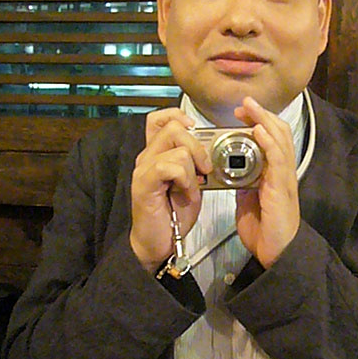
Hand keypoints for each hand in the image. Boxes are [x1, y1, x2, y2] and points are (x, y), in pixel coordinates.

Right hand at [129, 108, 211, 272]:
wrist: (159, 242)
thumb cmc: (174, 213)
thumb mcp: (192, 181)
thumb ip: (197, 163)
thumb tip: (214, 150)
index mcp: (158, 152)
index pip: (162, 119)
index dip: (179, 116)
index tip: (195, 128)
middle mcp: (148, 156)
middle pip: (175, 128)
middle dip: (199, 147)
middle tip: (205, 169)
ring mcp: (144, 169)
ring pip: (179, 148)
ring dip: (193, 170)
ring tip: (192, 188)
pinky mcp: (143, 183)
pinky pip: (169, 166)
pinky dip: (185, 179)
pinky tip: (186, 193)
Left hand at [234, 96, 299, 268]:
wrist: (276, 253)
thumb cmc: (265, 230)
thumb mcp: (249, 200)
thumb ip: (244, 183)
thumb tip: (232, 171)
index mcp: (275, 173)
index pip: (272, 138)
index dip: (260, 121)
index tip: (242, 112)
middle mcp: (283, 172)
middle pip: (279, 132)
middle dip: (262, 114)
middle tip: (244, 103)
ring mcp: (284, 178)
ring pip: (280, 140)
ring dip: (264, 120)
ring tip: (251, 107)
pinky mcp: (281, 188)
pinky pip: (277, 159)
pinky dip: (268, 142)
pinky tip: (259, 130)